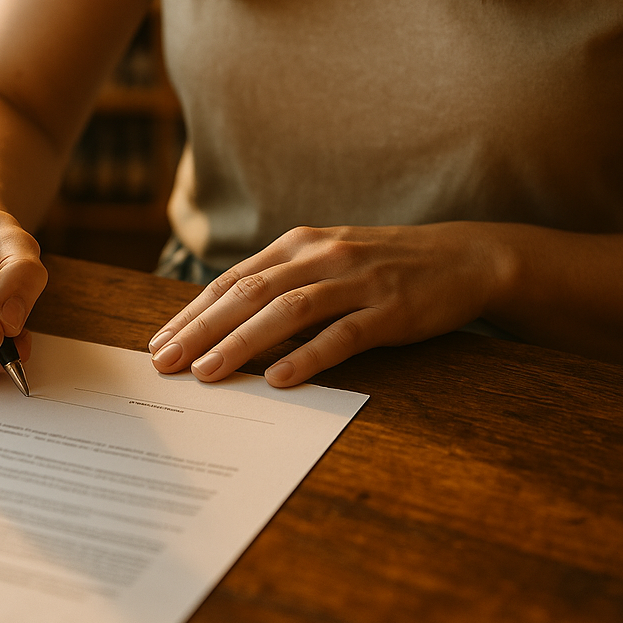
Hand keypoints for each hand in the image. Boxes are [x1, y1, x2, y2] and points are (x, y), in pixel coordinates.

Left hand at [149, 223, 506, 386]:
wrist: (462, 256)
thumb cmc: (382, 265)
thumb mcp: (327, 260)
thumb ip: (283, 283)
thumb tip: (226, 325)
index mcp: (299, 243)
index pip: (233, 280)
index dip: (193, 312)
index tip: (160, 342)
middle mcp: (322, 255)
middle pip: (250, 293)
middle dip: (201, 329)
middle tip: (165, 363)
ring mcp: (358, 280)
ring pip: (288, 311)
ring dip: (242, 342)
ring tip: (207, 372)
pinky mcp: (391, 309)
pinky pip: (343, 335)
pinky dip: (308, 357)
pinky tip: (279, 379)